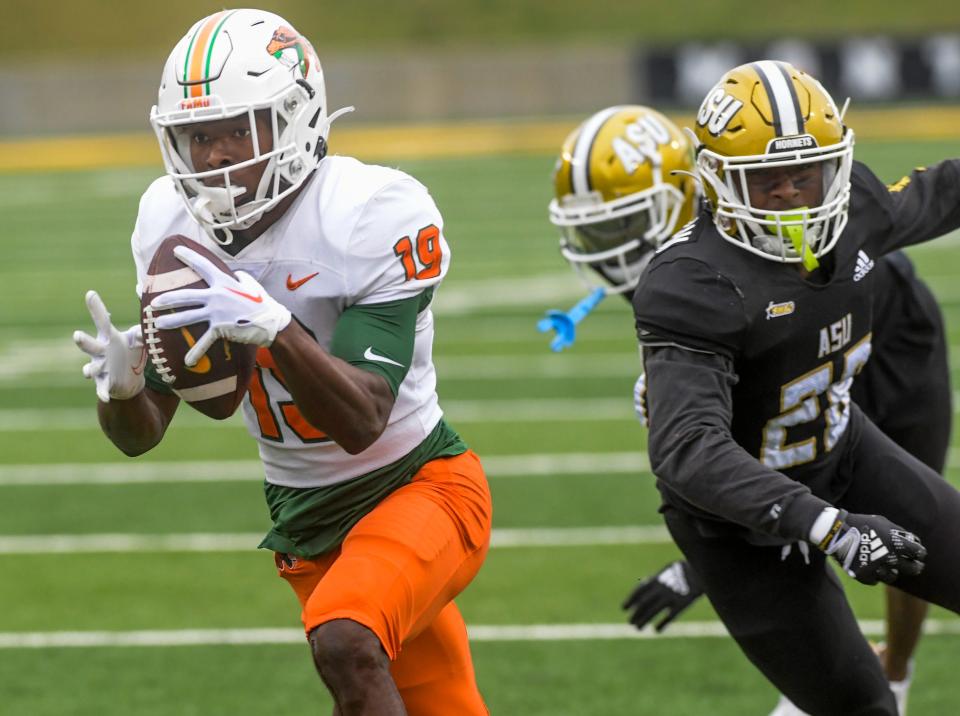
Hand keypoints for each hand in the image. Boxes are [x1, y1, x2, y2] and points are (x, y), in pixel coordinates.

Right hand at [73, 290, 145, 401]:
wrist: (130, 378)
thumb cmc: (131, 353)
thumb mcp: (138, 339)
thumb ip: (143, 328)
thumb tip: (154, 315)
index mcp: (108, 338)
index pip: (102, 321)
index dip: (96, 308)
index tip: (90, 293)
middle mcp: (100, 352)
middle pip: (89, 345)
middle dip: (83, 341)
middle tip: (77, 335)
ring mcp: (100, 368)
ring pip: (91, 368)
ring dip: (90, 369)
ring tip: (88, 371)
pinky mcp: (105, 383)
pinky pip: (101, 389)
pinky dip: (102, 393)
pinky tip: (105, 398)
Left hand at [151, 245, 291, 365]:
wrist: (272, 323)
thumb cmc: (263, 302)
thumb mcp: (251, 284)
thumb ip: (239, 278)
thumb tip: (234, 275)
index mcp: (224, 282)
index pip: (202, 266)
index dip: (188, 256)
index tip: (175, 250)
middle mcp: (216, 295)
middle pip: (186, 295)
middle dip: (168, 298)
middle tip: (154, 302)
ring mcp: (217, 312)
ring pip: (188, 316)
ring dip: (171, 321)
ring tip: (157, 323)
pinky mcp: (220, 328)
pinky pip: (205, 341)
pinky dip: (196, 352)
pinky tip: (187, 361)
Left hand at [622, 560, 703, 631]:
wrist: (702, 570)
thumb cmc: (684, 570)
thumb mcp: (667, 570)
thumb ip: (656, 579)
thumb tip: (643, 585)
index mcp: (657, 579)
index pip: (639, 591)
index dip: (631, 599)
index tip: (624, 608)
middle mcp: (661, 588)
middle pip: (644, 603)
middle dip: (636, 613)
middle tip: (630, 622)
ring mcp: (671, 597)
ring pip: (654, 611)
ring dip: (644, 620)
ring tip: (638, 628)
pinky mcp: (682, 604)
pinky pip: (670, 616)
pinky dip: (662, 623)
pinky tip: (656, 630)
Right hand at [814, 509, 925, 584]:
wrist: (836, 531)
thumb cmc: (861, 523)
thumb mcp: (882, 522)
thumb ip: (899, 532)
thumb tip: (913, 541)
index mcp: (894, 542)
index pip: (918, 552)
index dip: (920, 553)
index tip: (918, 554)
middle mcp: (888, 557)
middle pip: (911, 568)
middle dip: (915, 567)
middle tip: (914, 565)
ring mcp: (876, 568)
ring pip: (892, 577)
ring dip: (892, 572)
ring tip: (889, 567)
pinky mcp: (864, 575)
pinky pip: (875, 580)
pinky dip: (875, 575)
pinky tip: (872, 568)